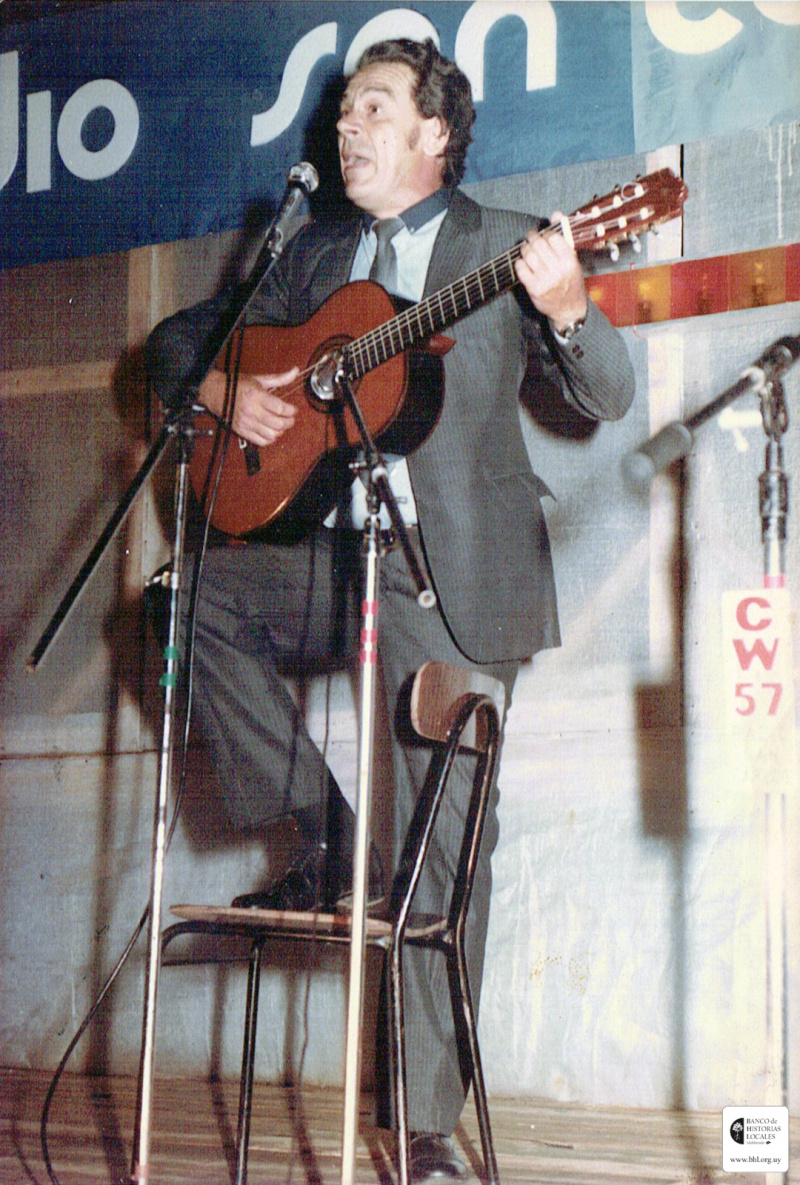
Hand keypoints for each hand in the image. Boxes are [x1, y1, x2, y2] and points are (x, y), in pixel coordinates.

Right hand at [199, 366, 298, 445]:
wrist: (217, 393)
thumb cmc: (238, 385)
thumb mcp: (259, 379)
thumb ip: (279, 378)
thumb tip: (295, 371)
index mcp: (257, 396)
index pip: (280, 409)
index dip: (291, 411)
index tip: (293, 409)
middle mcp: (252, 411)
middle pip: (278, 424)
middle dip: (289, 422)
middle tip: (290, 418)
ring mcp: (247, 423)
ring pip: (272, 435)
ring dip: (280, 431)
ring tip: (280, 424)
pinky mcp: (242, 431)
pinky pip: (262, 442)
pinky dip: (270, 439)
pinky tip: (270, 431)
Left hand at [514, 212, 587, 333]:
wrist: (569, 308)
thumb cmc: (570, 281)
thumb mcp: (572, 259)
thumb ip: (564, 236)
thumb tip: (556, 213)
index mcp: (570, 260)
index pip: (553, 237)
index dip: (546, 234)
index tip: (544, 236)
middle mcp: (558, 269)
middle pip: (539, 244)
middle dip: (532, 238)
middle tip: (531, 238)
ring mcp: (545, 279)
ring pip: (528, 255)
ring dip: (524, 249)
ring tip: (526, 249)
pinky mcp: (534, 288)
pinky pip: (521, 269)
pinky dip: (519, 263)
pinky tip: (523, 263)